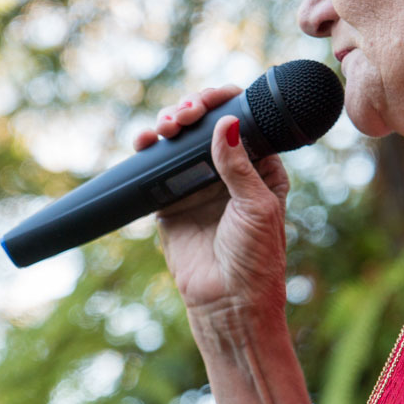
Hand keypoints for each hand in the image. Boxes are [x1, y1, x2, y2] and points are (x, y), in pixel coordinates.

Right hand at [132, 87, 290, 322]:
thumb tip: (226, 122)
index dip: (224, 102)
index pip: (242, 120)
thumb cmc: (255, 258)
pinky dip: (146, 150)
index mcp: (260, 167)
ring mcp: (198, 184)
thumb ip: (238, 165)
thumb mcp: (255, 207)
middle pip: (206, 124)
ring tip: (163, 128)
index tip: (209, 100)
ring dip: (168, 124)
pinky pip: (155, 167)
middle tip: (182, 117)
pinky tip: (143, 141)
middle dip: (191, 110)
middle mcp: (229, 171)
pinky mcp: (171, 202)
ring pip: (179, 140)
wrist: (228, 303)